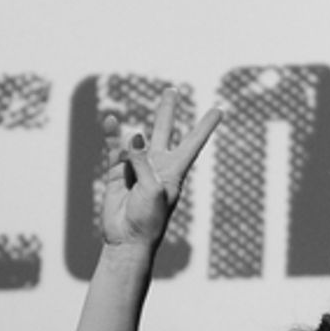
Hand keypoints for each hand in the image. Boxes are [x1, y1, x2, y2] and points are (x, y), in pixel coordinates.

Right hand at [100, 88, 222, 249]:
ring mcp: (137, 168)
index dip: (205, 126)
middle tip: (172, 90)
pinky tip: (110, 121)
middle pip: (165, 132)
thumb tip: (133, 137)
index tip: (219, 109)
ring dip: (132, 128)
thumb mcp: (154, 189)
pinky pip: (115, 150)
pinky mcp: (118, 174)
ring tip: (116, 116)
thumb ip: (143, 161)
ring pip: (136, 140)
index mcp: (175, 171)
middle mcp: (157, 166)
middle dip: (167, 112)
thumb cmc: (149, 219)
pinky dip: (112, 135)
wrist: (128, 240)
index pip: (193, 143)